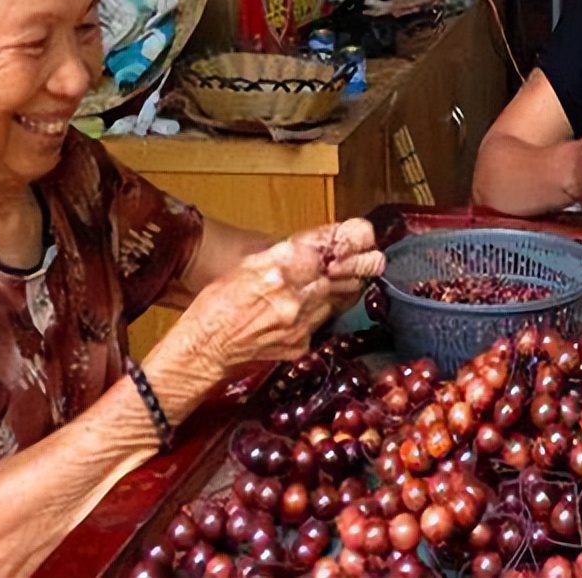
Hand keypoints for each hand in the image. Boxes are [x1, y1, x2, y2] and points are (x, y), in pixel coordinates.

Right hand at [159, 219, 384, 377]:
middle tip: (376, 256)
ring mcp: (300, 323)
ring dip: (345, 286)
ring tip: (357, 273)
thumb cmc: (217, 304)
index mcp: (276, 270)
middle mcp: (293, 297)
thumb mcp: (246, 266)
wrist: (206, 349)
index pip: (324, 248)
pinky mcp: (302, 344)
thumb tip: (314, 246)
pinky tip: (322, 302)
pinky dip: (325, 310)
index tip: (362, 232)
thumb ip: (283, 255)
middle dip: (360, 263)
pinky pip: (323, 321)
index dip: (346, 239)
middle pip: (341, 275)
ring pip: (337, 298)